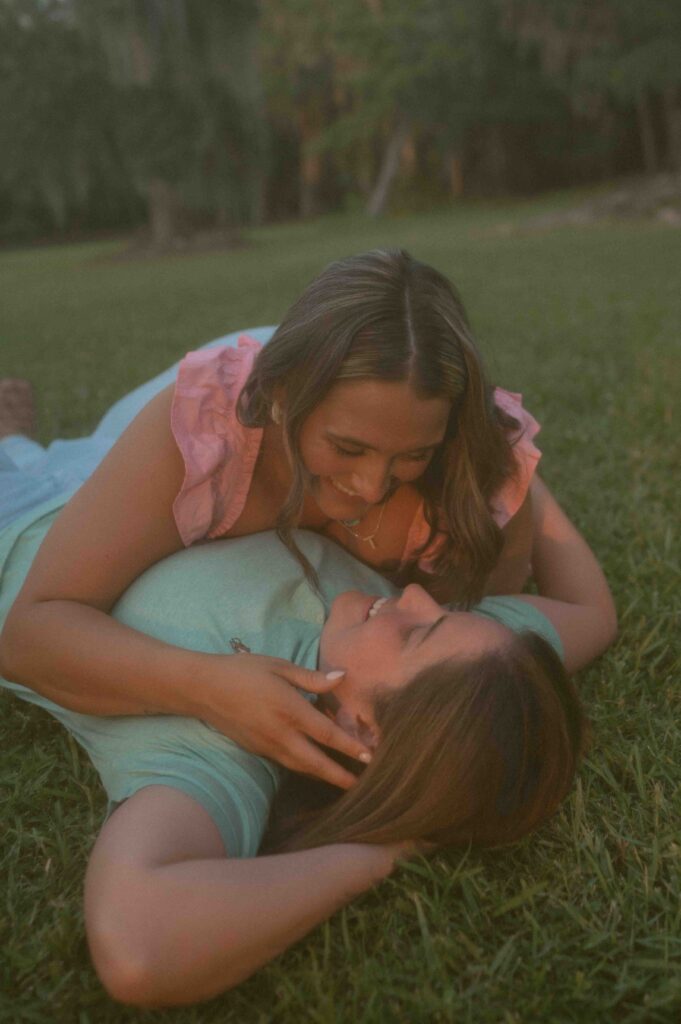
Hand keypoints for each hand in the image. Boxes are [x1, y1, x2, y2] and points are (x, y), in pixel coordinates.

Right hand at [198, 654, 371, 788]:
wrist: (203, 688)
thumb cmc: (243, 671)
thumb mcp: (279, 666)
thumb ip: (312, 678)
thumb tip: (342, 678)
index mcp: (289, 709)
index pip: (326, 734)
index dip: (349, 747)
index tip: (369, 756)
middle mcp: (280, 733)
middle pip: (316, 762)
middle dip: (339, 776)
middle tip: (362, 786)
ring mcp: (267, 745)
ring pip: (301, 766)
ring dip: (323, 776)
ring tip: (343, 781)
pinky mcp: (257, 750)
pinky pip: (286, 763)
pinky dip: (304, 768)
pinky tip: (314, 767)